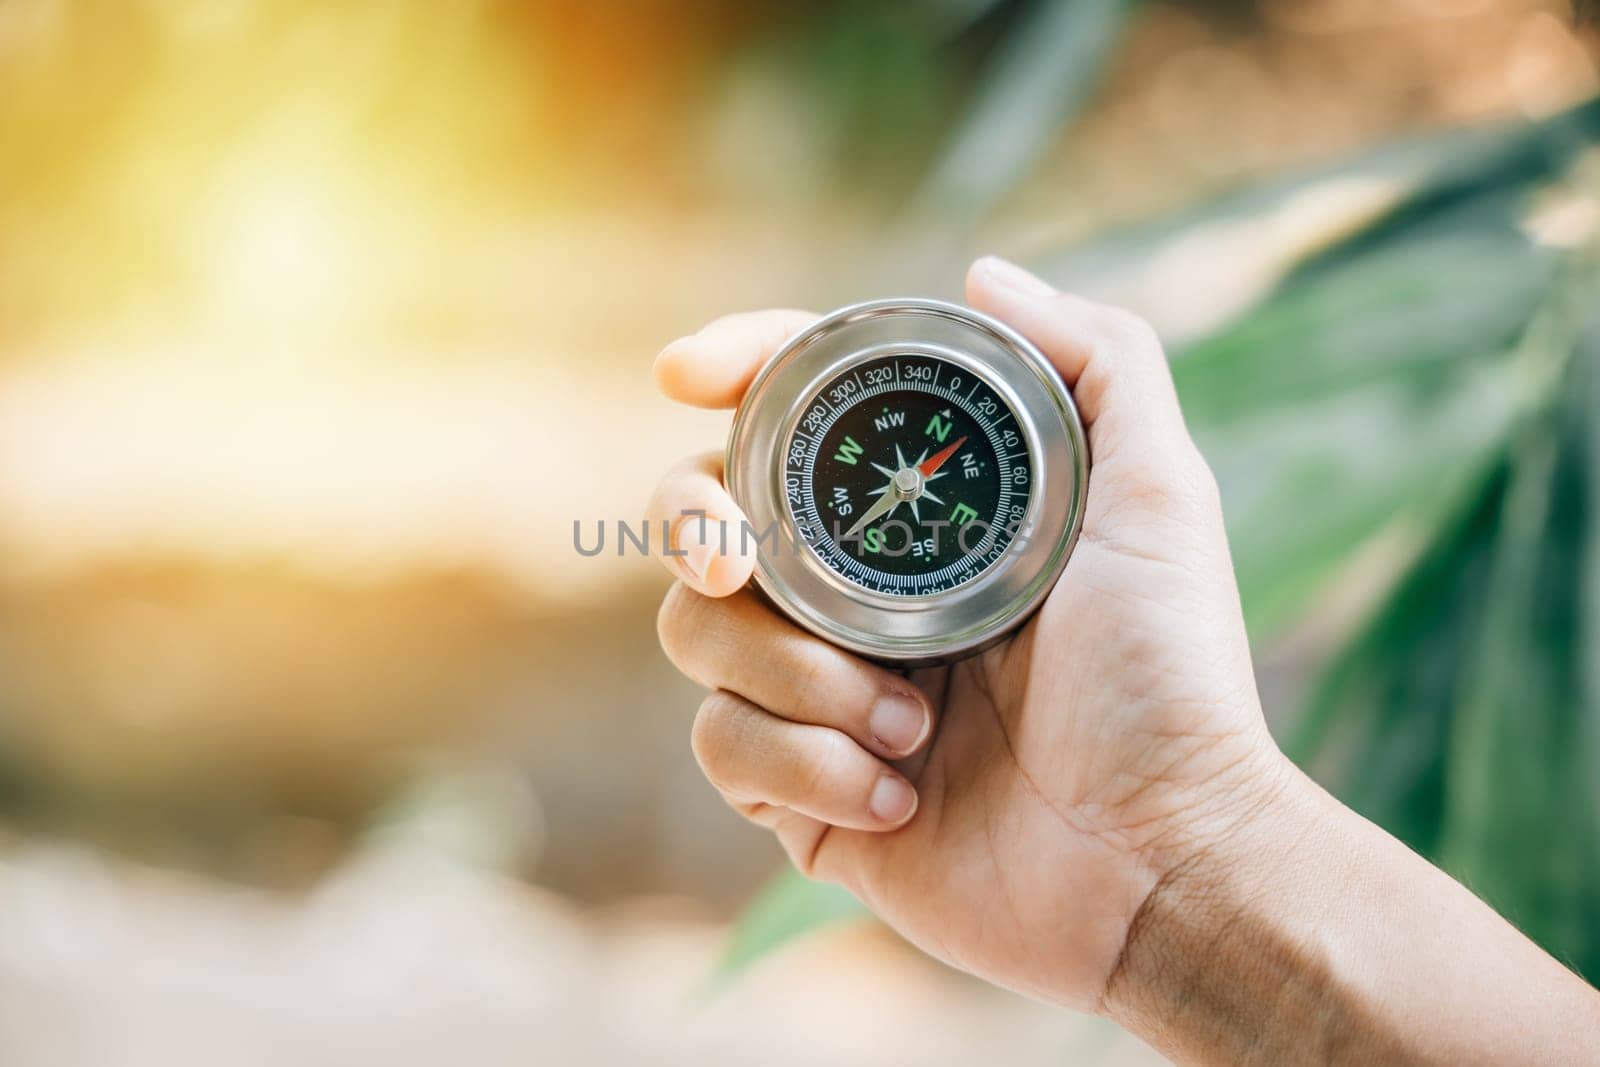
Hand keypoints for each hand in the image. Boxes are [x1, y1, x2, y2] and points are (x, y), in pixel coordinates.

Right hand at [647, 257, 1290, 1009]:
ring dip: (796, 677)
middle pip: (699, 516)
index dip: (730, 371)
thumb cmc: (1170, 678)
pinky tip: (900, 797)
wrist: (1160, 860)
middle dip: (692, 522)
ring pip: (695, 634)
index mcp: (917, 517)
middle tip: (739, 562)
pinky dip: (806, 766)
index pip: (792, 415)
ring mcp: (819, 692)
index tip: (686, 373)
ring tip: (916, 722)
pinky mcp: (800, 791)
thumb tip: (983, 271)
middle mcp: (854, 593)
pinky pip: (723, 749)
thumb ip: (1098, 360)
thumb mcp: (1155, 496)